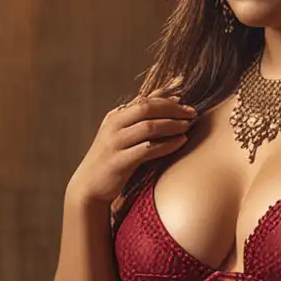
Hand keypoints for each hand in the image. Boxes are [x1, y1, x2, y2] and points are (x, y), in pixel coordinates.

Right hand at [68, 93, 197, 203]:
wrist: (89, 186)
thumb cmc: (112, 158)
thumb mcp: (121, 134)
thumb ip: (139, 117)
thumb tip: (165, 94)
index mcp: (115, 116)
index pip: (143, 99)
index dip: (166, 98)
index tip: (185, 99)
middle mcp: (114, 126)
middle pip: (146, 108)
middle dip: (172, 109)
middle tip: (192, 113)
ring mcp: (115, 143)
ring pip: (148, 127)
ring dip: (172, 125)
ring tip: (188, 126)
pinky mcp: (119, 161)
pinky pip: (148, 149)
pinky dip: (167, 144)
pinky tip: (180, 142)